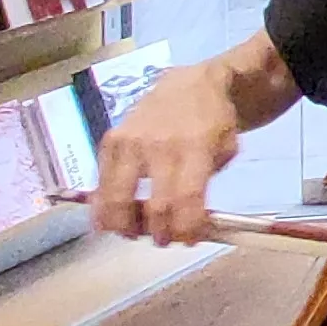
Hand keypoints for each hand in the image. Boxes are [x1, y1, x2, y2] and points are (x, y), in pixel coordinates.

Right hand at [91, 64, 241, 243]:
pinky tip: (108, 220)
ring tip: (135, 233)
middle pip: (152, 205)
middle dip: (159, 232)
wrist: (190, 84)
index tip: (191, 240)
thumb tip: (188, 224)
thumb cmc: (212, 122)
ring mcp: (129, 142)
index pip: (186, 199)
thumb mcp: (225, 149)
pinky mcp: (109, 141)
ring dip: (124, 225)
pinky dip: (102, 207)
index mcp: (194, 147)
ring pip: (117, 198)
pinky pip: (101, 183)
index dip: (187, 227)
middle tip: (164, 241)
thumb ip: (207, 185)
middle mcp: (158, 145)